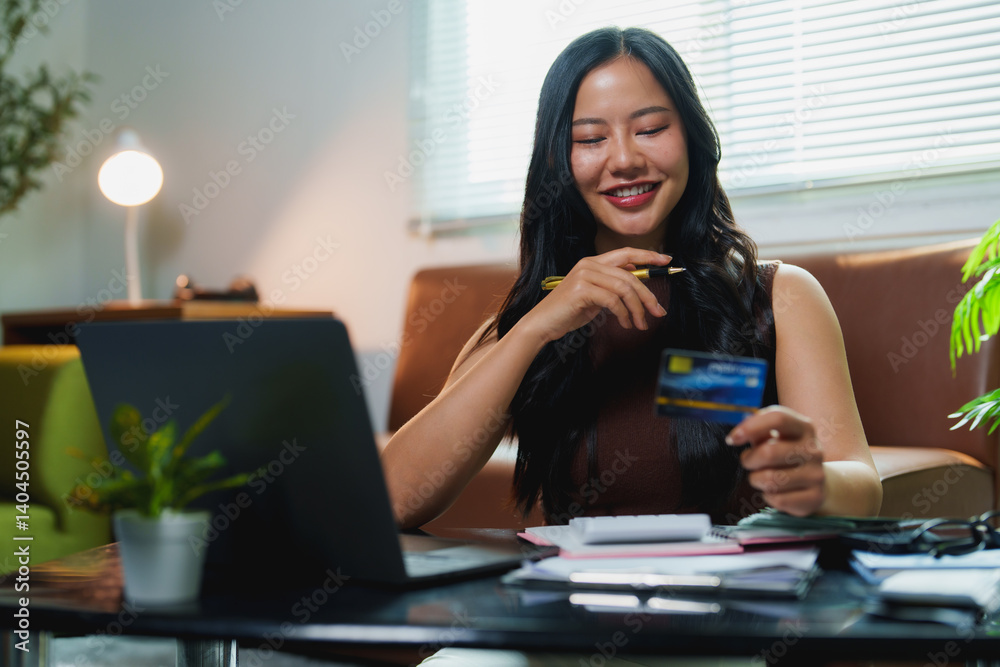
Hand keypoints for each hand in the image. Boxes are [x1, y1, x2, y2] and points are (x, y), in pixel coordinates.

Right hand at [524, 247, 672, 342]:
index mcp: (592, 263)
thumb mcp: (594, 296)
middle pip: (630, 275)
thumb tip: (637, 284)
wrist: (543, 323)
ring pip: (624, 288)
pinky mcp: (581, 290)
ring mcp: (584, 276)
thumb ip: (612, 287)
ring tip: (640, 323)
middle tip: (658, 311)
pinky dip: (623, 314)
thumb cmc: (568, 312)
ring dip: (637, 309)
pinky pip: (613, 300)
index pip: (626, 253)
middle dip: (648, 295)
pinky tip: (624, 324)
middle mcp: (589, 265)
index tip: (666, 261)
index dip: (648, 256)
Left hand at [726, 405, 824, 516]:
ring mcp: (817, 474)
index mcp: (804, 427)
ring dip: (756, 479)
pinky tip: (774, 491)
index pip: (778, 418)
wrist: (814, 480)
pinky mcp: (815, 497)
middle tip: (748, 462)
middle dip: (749, 460)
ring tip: (761, 476)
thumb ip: (756, 431)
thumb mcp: (773, 436)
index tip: (731, 439)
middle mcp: (814, 449)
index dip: (750, 426)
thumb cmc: (784, 453)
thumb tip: (738, 435)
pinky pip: (778, 500)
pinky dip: (768, 496)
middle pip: (769, 452)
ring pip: (771, 479)